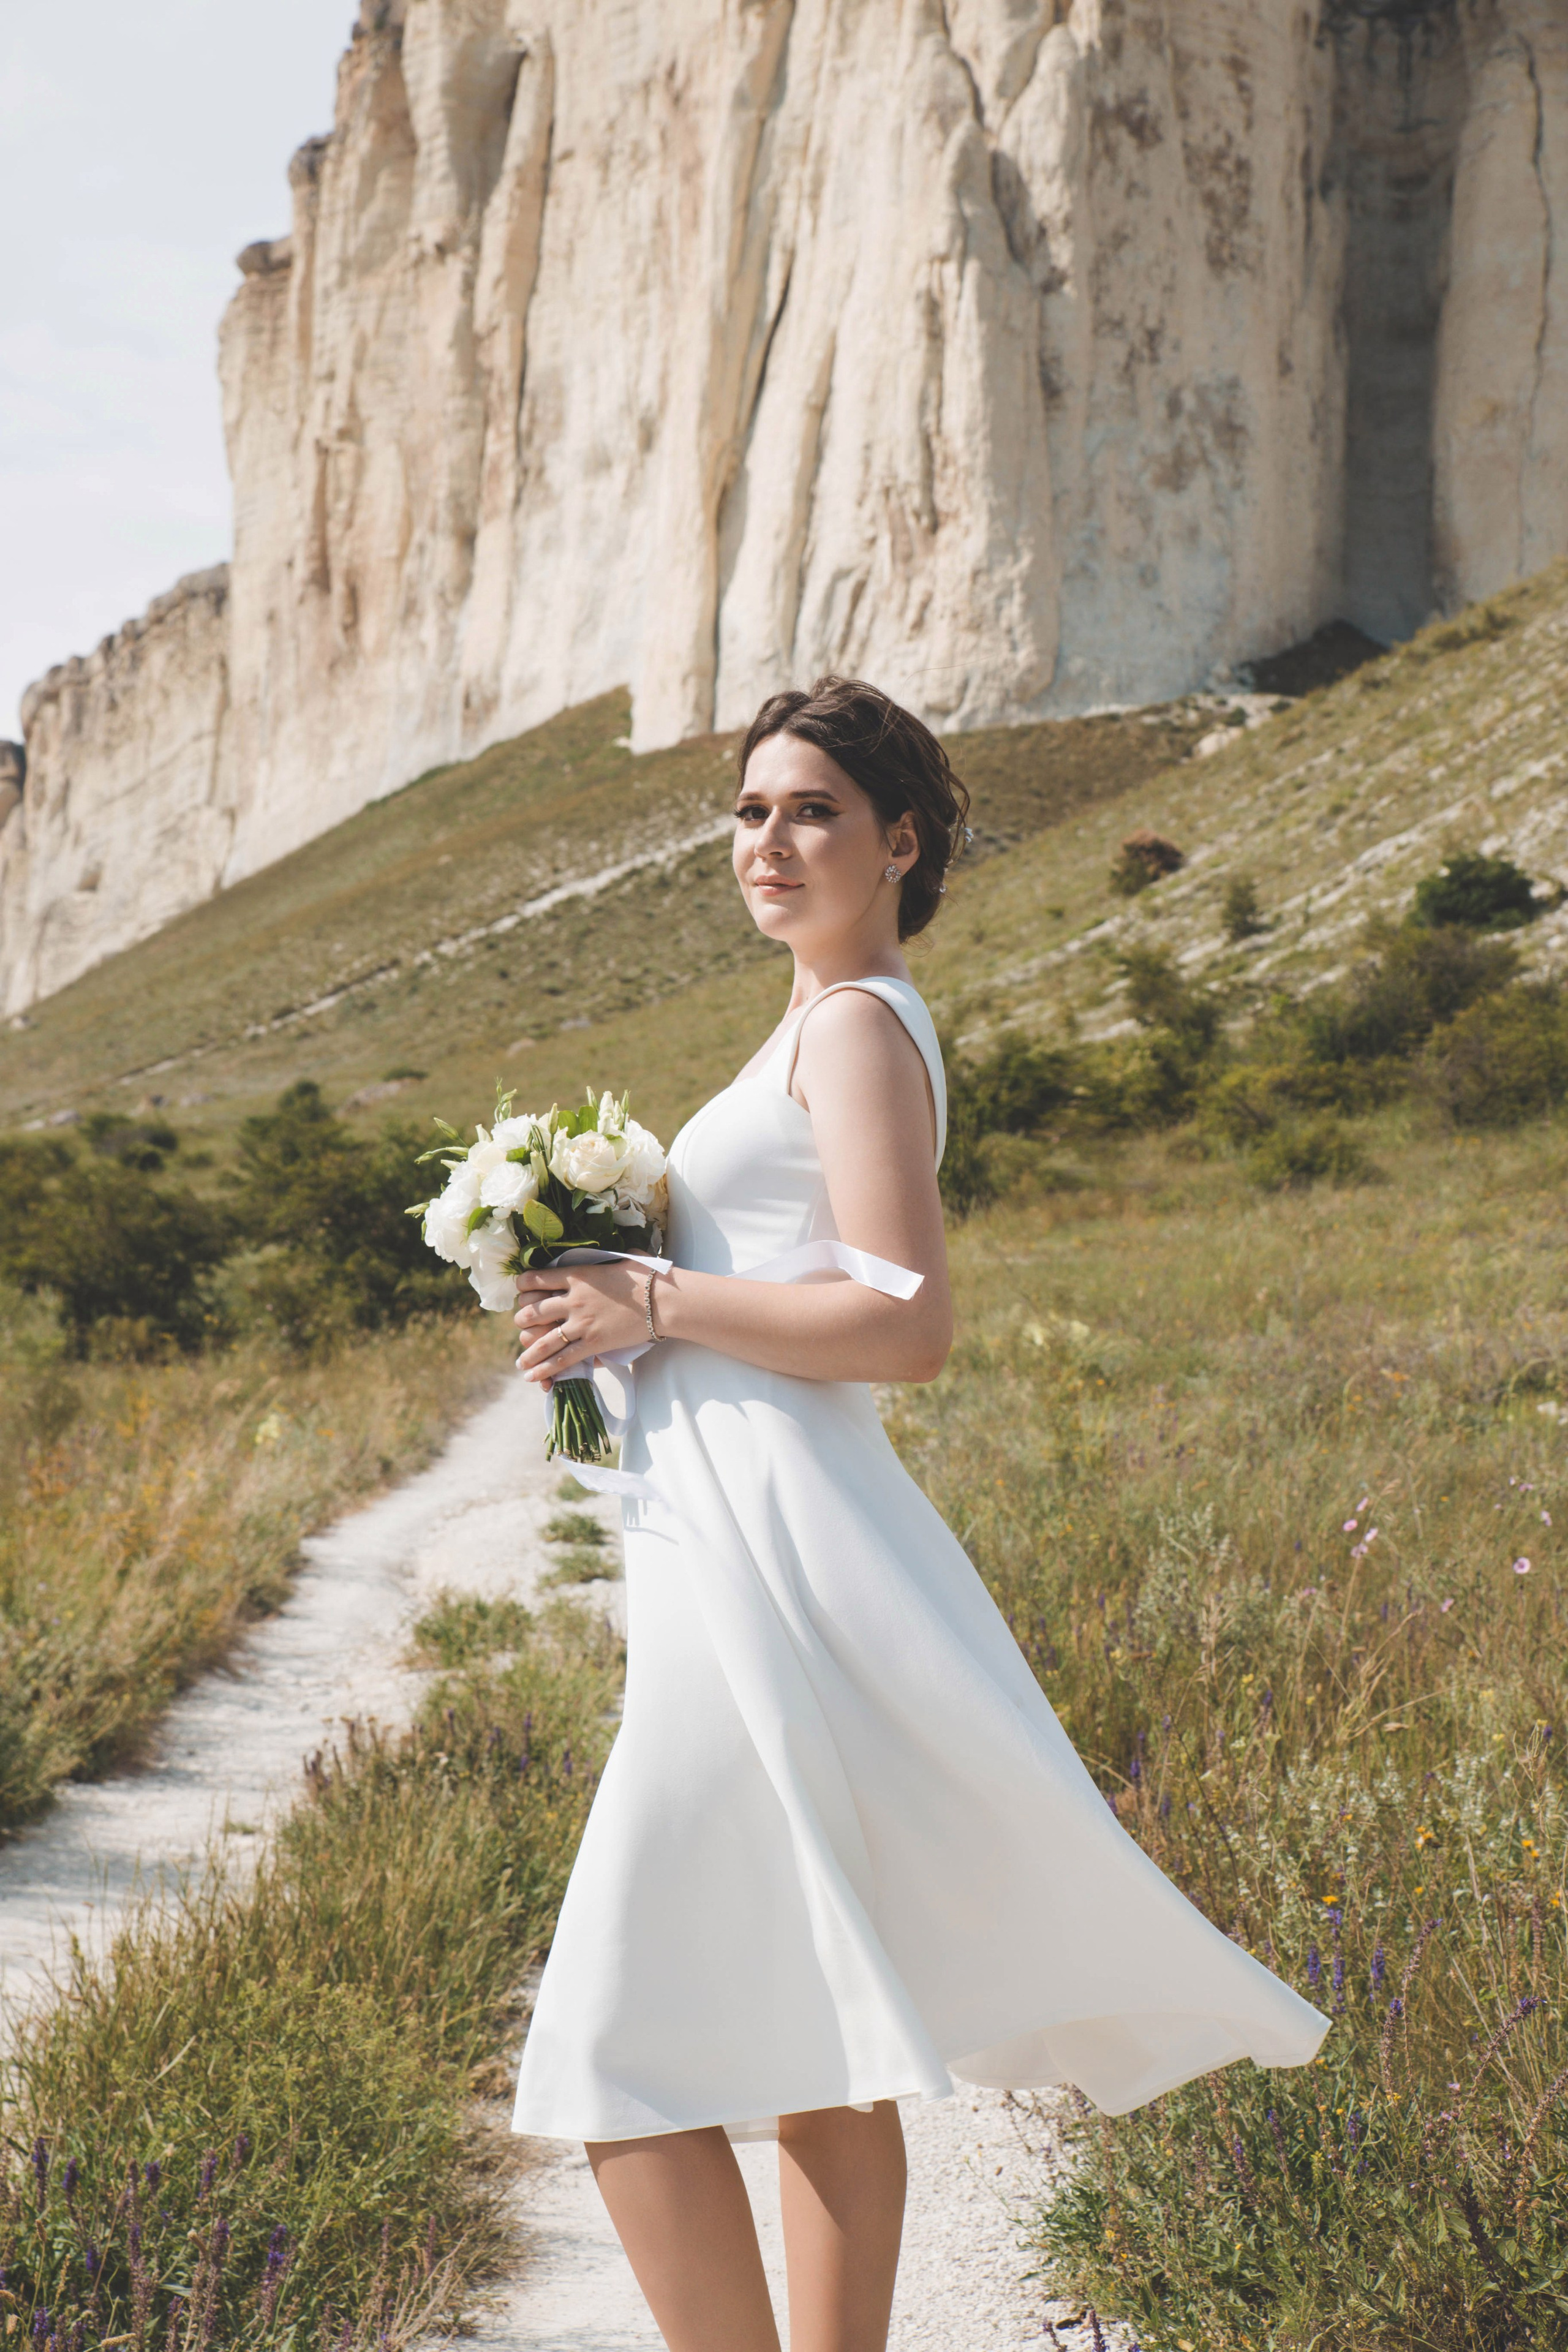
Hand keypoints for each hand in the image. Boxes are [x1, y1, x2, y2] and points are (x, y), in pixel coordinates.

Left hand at [513, 1261, 652, 1383]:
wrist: (664, 1301)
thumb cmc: (648, 1277)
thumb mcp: (621, 1259)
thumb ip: (607, 1258)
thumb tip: (613, 1251)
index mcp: (578, 1275)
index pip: (536, 1279)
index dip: (523, 1285)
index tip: (521, 1290)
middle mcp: (573, 1299)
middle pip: (533, 1311)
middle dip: (522, 1319)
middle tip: (522, 1324)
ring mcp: (582, 1323)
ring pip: (543, 1340)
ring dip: (528, 1352)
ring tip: (521, 1362)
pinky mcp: (593, 1343)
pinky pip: (562, 1359)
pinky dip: (545, 1369)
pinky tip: (533, 1377)